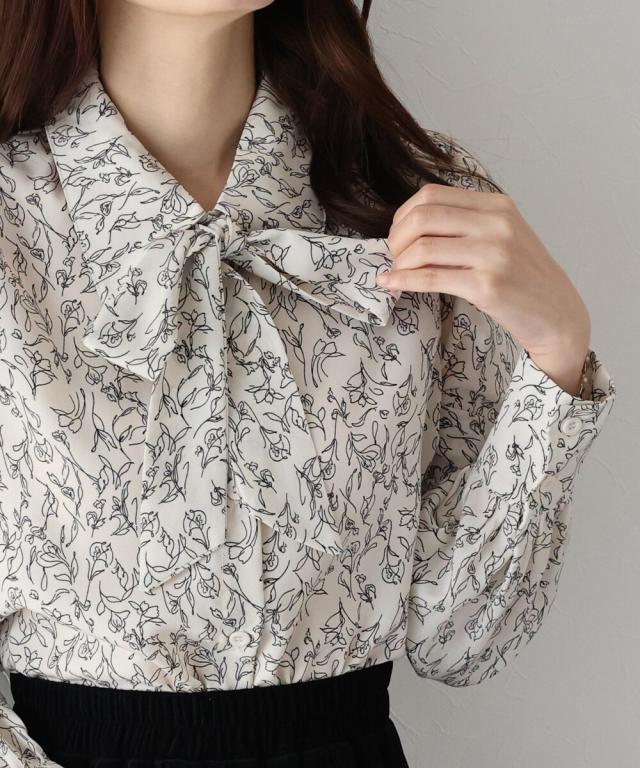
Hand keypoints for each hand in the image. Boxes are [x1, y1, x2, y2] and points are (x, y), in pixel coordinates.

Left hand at [376, 183, 591, 394]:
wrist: (557, 313)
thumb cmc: (522, 277)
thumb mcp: (501, 236)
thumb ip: (464, 225)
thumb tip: (408, 227)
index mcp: (497, 205)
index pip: (432, 194)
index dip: (403, 215)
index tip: (398, 236)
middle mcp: (497, 224)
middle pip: (423, 217)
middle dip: (396, 238)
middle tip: (392, 257)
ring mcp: (494, 254)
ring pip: (423, 248)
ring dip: (398, 263)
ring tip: (395, 274)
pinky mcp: (488, 286)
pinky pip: (432, 279)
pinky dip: (404, 281)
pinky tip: (392, 285)